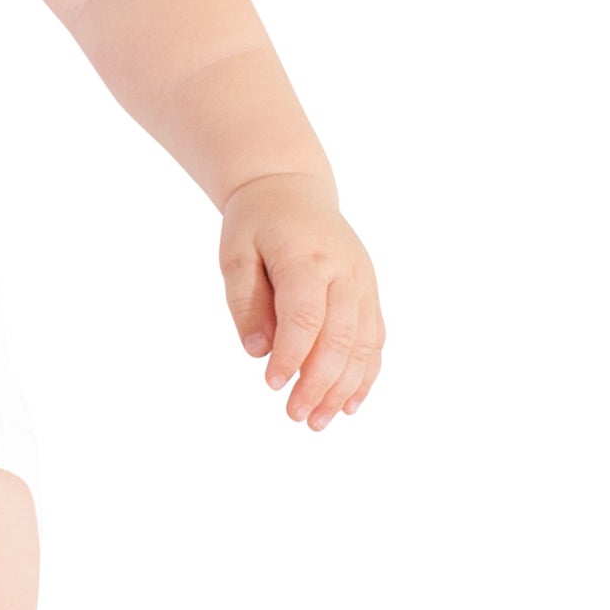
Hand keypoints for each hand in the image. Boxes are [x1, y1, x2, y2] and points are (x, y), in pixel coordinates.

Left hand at [218, 171, 384, 428]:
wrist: (291, 189)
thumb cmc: (256, 223)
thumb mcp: (235, 253)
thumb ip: (245, 302)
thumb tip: (257, 351)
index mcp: (307, 258)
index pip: (305, 315)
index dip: (292, 354)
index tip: (272, 384)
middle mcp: (345, 272)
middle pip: (340, 337)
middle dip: (319, 383)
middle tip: (296, 416)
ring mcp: (363, 283)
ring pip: (363, 344)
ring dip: (344, 387)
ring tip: (319, 420)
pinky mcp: (369, 293)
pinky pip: (375, 339)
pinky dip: (365, 374)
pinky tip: (350, 404)